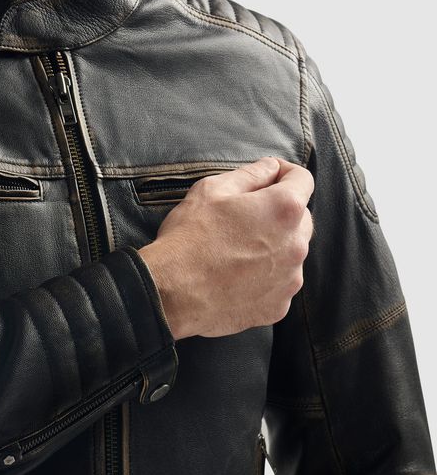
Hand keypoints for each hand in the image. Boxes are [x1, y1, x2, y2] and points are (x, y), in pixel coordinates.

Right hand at [137, 156, 314, 338]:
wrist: (171, 294)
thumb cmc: (188, 239)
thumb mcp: (211, 191)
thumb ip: (250, 175)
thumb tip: (270, 168)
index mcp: (283, 209)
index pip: (302, 179)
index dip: (284, 172)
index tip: (268, 176)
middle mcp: (296, 245)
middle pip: (301, 219)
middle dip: (280, 212)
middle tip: (245, 217)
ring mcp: (289, 279)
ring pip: (291, 254)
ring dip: (274, 247)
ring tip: (236, 251)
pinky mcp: (278, 306)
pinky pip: (279, 284)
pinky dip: (264, 278)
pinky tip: (236, 276)